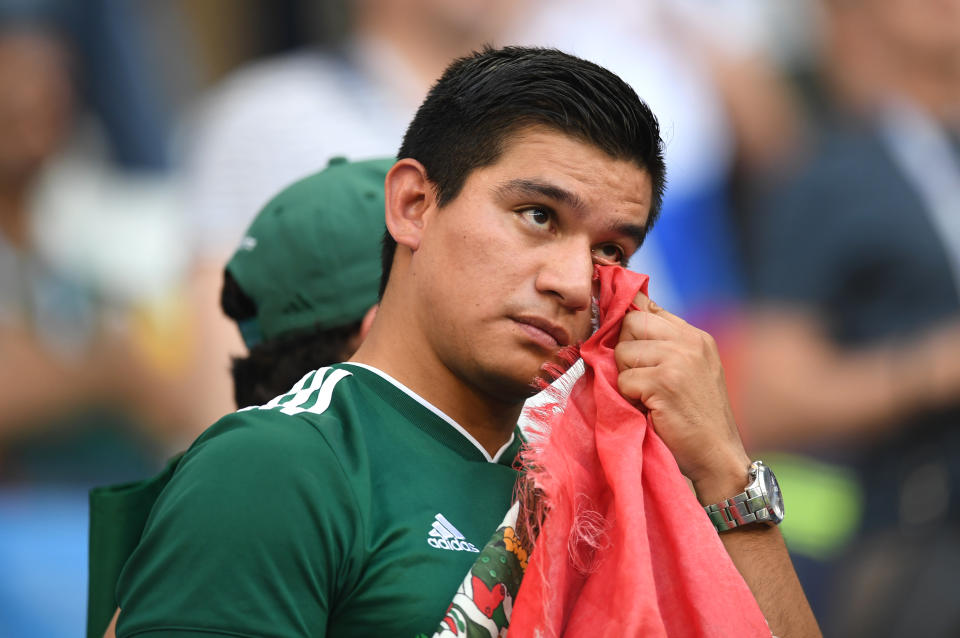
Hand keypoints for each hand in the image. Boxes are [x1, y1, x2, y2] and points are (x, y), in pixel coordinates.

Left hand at [614, 293, 749, 500]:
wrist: (717, 455)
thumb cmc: (695, 418)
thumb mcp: (690, 371)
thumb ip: (665, 345)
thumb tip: (623, 317)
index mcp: (695, 336)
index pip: (647, 305)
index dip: (626, 318)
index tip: (619, 336)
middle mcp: (689, 341)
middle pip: (630, 323)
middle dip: (624, 351)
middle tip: (640, 380)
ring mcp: (678, 359)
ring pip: (623, 352)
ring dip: (626, 378)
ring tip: (646, 396)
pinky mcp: (664, 382)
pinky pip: (624, 379)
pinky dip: (629, 397)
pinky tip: (648, 408)